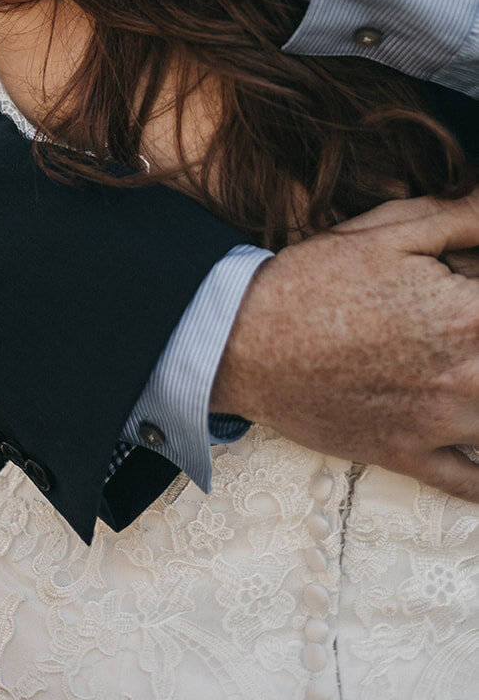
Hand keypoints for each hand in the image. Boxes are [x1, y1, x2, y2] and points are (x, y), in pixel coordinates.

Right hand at [211, 191, 478, 500]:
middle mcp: (469, 377)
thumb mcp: (388, 229)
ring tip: (463, 368)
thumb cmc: (313, 282)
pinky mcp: (411, 456)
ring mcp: (442, 424)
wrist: (244, 343)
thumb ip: (463, 214)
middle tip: (462, 322)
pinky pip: (474, 485)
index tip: (469, 282)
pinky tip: (477, 440)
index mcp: (470, 316)